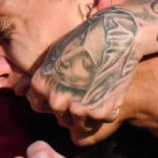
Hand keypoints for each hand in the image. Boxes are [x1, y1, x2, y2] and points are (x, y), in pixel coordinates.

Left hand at [24, 7, 140, 137]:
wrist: (116, 34)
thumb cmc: (86, 39)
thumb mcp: (56, 55)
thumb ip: (48, 79)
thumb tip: (47, 98)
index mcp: (41, 85)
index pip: (41, 106)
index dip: (55, 99)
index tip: (68, 91)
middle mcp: (56, 99)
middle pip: (62, 117)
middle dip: (73, 107)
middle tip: (88, 91)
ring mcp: (78, 107)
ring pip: (81, 123)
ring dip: (90, 112)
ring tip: (99, 92)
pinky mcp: (101, 111)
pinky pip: (101, 120)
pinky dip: (108, 109)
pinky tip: (110, 91)